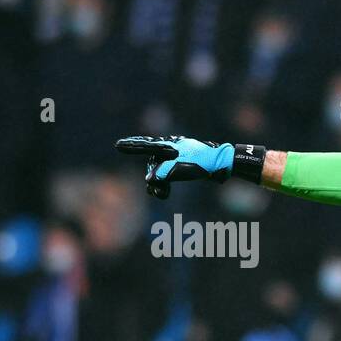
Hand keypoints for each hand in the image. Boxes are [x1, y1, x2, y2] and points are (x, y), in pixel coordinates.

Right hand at [114, 135, 233, 198]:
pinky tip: (161, 194)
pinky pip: (168, 175)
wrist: (222, 165)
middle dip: (153, 178)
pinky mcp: (183, 166)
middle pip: (153, 164)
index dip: (131, 146)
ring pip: (160, 172)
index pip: (145, 146)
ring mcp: (177, 157)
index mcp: (168, 145)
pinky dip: (164, 184)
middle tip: (156, 192)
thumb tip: (149, 180)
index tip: (118, 145)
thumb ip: (161, 172)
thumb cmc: (201, 162)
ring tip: (160, 195)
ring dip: (157, 184)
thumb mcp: (178, 168)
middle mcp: (170, 149)